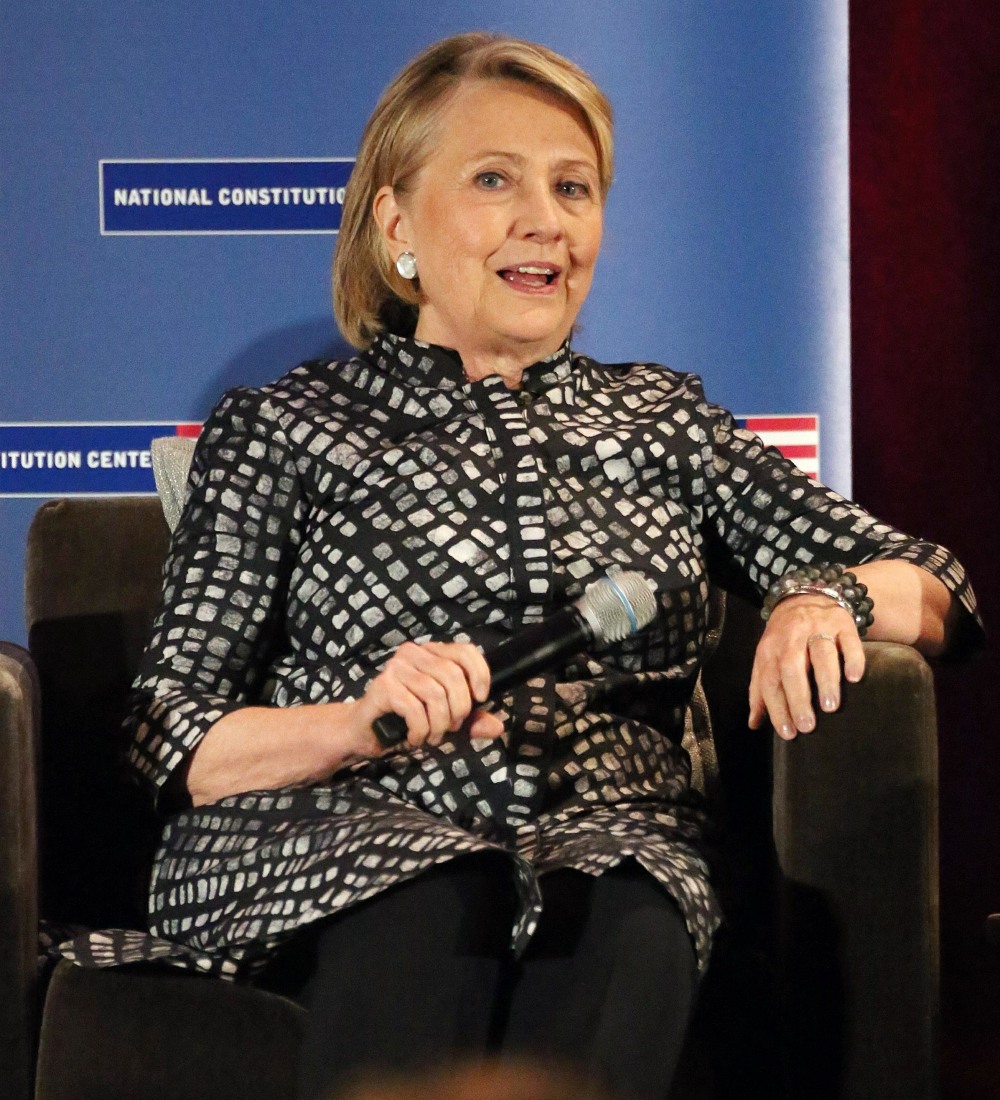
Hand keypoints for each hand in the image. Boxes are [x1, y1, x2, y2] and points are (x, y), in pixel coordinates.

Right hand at [350, 640, 504, 751]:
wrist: (365, 731)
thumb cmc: (406, 720)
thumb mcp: (446, 720)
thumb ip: (471, 721)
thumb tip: (497, 726)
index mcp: (431, 653)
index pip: (465, 651)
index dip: (479, 674)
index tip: (480, 699)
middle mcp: (414, 653)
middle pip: (453, 676)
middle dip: (458, 709)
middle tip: (450, 728)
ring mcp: (396, 667)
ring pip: (435, 695)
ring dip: (439, 725)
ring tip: (432, 737)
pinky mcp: (383, 686)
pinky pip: (414, 709)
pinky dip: (420, 730)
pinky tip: (415, 737)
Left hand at [748, 595, 865, 739]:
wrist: (805, 596)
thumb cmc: (784, 639)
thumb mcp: (767, 659)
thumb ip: (760, 690)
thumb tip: (753, 723)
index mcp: (770, 649)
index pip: (769, 680)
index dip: (777, 707)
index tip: (788, 733)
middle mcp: (791, 637)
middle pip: (792, 667)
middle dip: (798, 698)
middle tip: (808, 726)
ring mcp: (818, 627)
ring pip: (821, 653)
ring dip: (825, 680)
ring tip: (830, 707)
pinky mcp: (842, 622)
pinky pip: (849, 640)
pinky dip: (852, 658)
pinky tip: (854, 678)